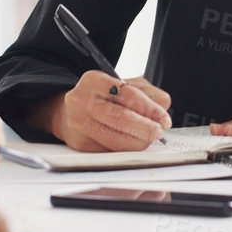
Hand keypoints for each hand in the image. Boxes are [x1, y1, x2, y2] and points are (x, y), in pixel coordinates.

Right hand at [46, 71, 170, 151]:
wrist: (67, 112)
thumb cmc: (100, 97)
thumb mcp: (122, 85)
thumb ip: (146, 92)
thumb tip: (164, 105)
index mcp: (93, 80)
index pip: (129, 95)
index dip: (150, 109)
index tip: (164, 118)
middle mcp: (81, 101)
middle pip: (122, 119)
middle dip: (147, 128)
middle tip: (159, 132)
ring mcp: (79, 124)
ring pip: (117, 140)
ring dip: (140, 142)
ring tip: (149, 138)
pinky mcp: (81, 144)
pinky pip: (111, 151)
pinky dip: (127, 149)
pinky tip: (133, 142)